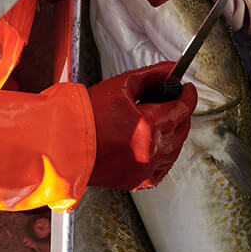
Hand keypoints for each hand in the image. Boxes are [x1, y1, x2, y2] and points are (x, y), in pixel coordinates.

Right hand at [87, 62, 197, 189]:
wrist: (62, 143)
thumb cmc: (85, 115)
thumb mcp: (120, 86)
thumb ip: (151, 76)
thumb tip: (170, 70)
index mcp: (148, 127)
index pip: (182, 108)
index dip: (188, 95)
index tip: (187, 88)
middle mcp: (150, 151)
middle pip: (181, 129)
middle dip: (181, 112)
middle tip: (174, 101)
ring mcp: (144, 169)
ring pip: (174, 150)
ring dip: (174, 134)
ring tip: (165, 120)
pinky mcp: (135, 180)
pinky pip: (161, 170)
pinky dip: (164, 157)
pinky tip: (157, 146)